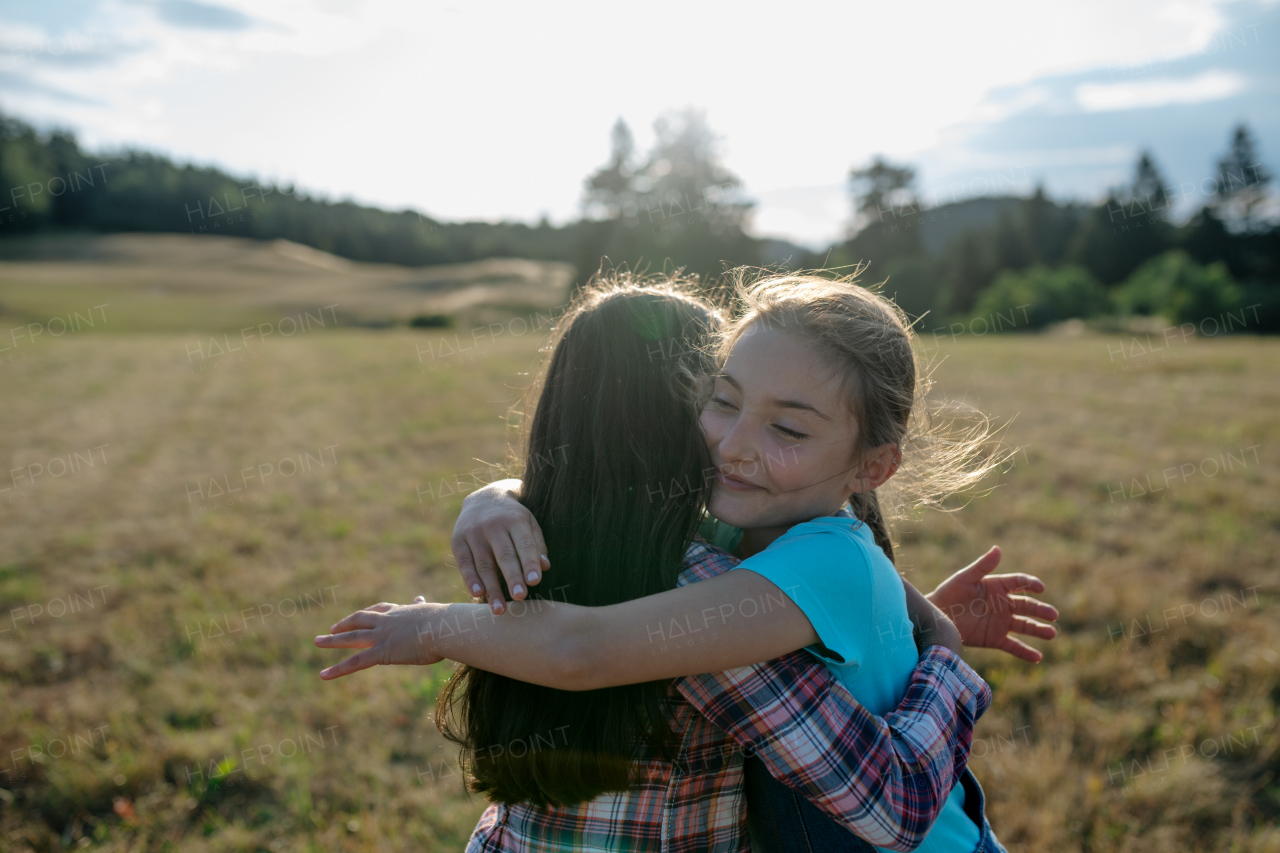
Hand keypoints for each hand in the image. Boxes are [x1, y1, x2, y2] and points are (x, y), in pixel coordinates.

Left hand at [314, 600, 444, 678]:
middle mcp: (388, 621)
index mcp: (402, 612)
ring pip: (352, 638)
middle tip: (332, 628)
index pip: (381, 610)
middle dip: (345, 624)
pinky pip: (355, 662)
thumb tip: (430, 602)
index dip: (369, 614)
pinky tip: (323, 675)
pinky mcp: (382, 652)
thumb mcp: (436, 613)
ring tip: (317, 641)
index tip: (361, 615)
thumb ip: (427, 610)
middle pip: (360, 620)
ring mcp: (383, 636)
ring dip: (332, 640)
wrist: (446, 627)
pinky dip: (338, 669)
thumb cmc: (449, 623)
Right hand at [452, 479, 549, 614]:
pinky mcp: (457, 539)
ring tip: (499, 610)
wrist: (484, 498)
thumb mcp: (529, 523)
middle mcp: (493, 525)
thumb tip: (544, 567)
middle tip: (521, 598)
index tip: (535, 581)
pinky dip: (470, 579)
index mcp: (515, 519)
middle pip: (504, 555)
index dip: (529, 562)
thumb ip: (537, 545)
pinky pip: (464, 562)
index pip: (524, 543)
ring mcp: (473, 532)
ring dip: (491, 588)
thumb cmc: (513, 518)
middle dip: (512, 577)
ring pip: (484, 563)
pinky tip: (478, 594)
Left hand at [926, 546, 1058, 662]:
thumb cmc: (949, 593)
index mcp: (997, 586)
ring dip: (1039, 630)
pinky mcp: (995, 639)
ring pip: (1025, 626)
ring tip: (1052, 633)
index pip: (1020, 583)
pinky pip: (1014, 646)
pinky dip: (1025, 652)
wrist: (937, 617)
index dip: (1031, 584)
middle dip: (1041, 610)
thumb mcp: (965, 578)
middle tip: (1053, 615)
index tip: (1040, 588)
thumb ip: (982, 566)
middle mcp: (1003, 605)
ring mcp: (1001, 623)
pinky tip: (1038, 657)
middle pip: (1027, 606)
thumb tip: (998, 548)